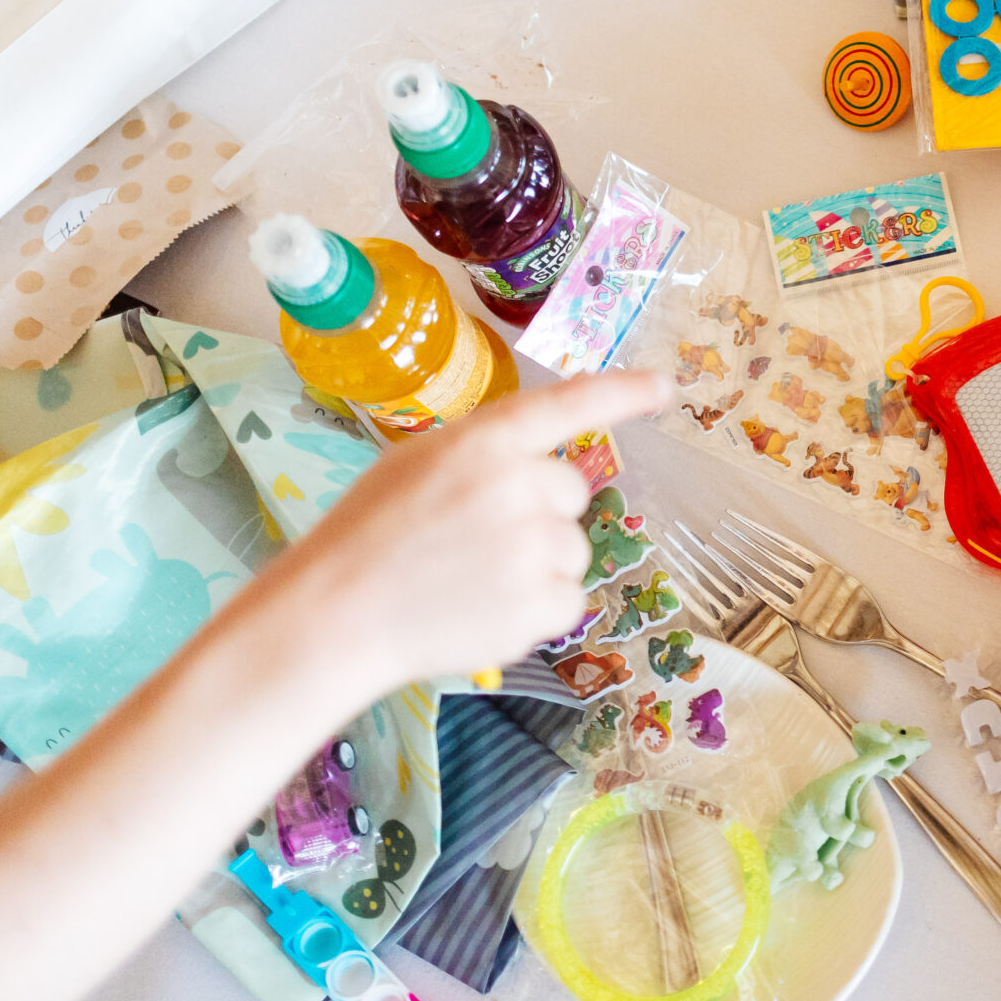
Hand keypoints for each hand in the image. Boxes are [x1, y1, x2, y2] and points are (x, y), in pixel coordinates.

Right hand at [239, 370, 667, 693]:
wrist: (338, 613)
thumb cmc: (369, 534)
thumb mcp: (419, 465)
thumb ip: (487, 458)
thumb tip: (544, 476)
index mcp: (483, 441)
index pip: (568, 404)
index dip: (620, 393)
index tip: (663, 387)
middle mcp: (518, 486)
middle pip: (572, 491)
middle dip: (540, 511)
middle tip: (477, 538)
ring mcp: (533, 548)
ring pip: (573, 548)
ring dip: (539, 564)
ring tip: (471, 579)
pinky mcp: (541, 605)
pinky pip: (569, 599)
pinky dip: (536, 609)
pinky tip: (485, 610)